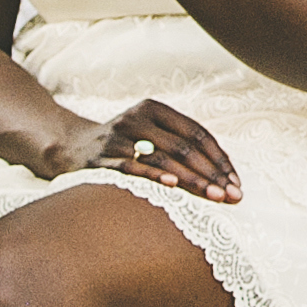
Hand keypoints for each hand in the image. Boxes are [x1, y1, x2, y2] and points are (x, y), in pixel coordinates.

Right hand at [42, 97, 237, 202]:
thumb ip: (179, 145)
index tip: (236, 183)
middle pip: (184, 146)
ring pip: (163, 158)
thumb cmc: (123, 146)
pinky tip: (173, 186)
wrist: (70, 147)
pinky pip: (132, 168)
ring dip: (192, 180)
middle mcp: (137, 118)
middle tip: (232, 196)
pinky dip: (154, 176)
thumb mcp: (148, 134)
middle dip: (212, 173)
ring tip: (214, 197)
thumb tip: (224, 176)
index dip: (219, 158)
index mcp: (154, 109)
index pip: (197, 133)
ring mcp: (118, 137)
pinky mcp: (101, 158)